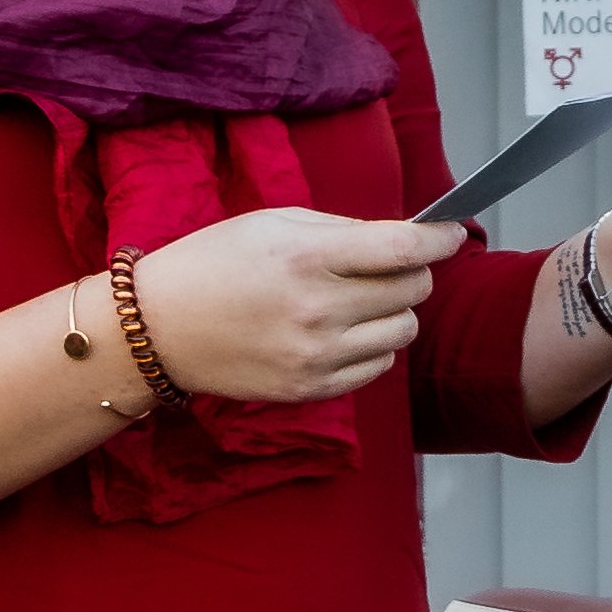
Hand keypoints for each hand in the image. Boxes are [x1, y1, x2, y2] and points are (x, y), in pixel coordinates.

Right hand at [131, 208, 461, 403]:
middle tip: (389, 264)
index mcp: (308, 259)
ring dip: (394, 310)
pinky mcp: (311, 389)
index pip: (404, 248)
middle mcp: (318, 311)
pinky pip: (378, 366)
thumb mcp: (276, 222)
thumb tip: (405, 236)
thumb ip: (344, 229)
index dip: (439, 237)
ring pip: (403, 330)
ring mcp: (316, 356)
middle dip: (413, 271)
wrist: (158, 328)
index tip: (452, 231)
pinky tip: (341, 330)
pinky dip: (373, 346)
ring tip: (358, 299)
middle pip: (413, 290)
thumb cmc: (215, 262)